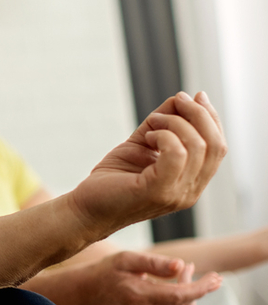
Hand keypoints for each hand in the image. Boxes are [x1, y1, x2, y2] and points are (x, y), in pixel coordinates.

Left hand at [70, 91, 226, 238]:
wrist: (86, 209)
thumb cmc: (112, 179)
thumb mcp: (142, 145)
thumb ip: (162, 125)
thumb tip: (180, 99)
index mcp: (192, 182)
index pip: (218, 146)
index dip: (211, 118)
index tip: (194, 96)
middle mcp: (190, 191)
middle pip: (216, 145)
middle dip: (199, 114)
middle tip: (177, 100)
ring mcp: (177, 194)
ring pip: (198, 147)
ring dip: (175, 123)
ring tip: (152, 123)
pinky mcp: (158, 192)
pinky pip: (176, 154)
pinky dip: (164, 136)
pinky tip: (147, 137)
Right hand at [86, 251, 220, 304]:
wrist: (92, 292)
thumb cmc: (111, 270)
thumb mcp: (128, 258)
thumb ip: (155, 262)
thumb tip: (182, 265)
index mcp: (136, 296)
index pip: (178, 296)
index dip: (200, 288)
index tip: (217, 278)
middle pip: (182, 302)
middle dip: (193, 284)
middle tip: (190, 267)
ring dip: (188, 293)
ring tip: (183, 273)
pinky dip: (180, 303)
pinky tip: (175, 288)